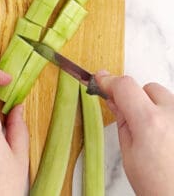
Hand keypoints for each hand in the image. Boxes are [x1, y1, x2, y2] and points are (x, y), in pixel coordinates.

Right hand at [96, 72, 173, 194]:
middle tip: (130, 119)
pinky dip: (168, 119)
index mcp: (150, 122)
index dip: (109, 82)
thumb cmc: (159, 186)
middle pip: (149, 88)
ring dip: (156, 108)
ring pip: (166, 99)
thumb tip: (115, 102)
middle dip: (137, 98)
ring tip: (154, 135)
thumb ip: (123, 122)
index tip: (100, 81)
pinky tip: (166, 139)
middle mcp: (173, 114)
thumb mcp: (129, 155)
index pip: (125, 86)